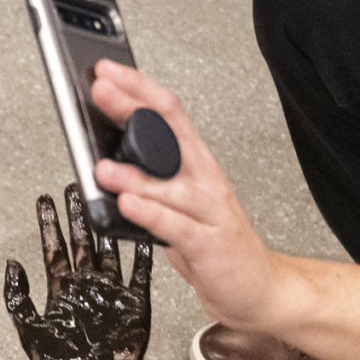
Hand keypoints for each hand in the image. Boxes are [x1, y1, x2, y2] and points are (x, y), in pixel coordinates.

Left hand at [3, 185, 163, 359]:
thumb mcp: (30, 331)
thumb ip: (17, 298)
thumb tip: (10, 265)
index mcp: (63, 293)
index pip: (55, 250)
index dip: (50, 225)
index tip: (45, 200)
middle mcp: (87, 289)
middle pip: (83, 242)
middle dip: (78, 214)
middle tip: (76, 187)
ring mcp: (112, 294)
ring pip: (111, 250)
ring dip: (108, 226)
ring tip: (107, 200)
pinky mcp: (136, 304)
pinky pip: (142, 274)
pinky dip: (144, 254)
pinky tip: (143, 234)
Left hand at [88, 62, 302, 338]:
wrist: (259, 288)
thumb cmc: (214, 244)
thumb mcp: (177, 203)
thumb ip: (148, 179)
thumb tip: (103, 156)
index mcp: (196, 163)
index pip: (168, 111)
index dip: (138, 87)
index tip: (107, 70)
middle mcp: (204, 180)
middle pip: (169, 132)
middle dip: (131, 109)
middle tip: (100, 91)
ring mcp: (209, 211)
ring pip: (170, 184)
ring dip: (133, 172)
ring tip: (102, 166)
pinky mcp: (209, 245)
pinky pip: (176, 227)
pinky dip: (149, 215)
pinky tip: (127, 205)